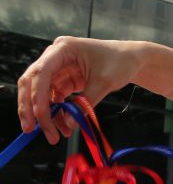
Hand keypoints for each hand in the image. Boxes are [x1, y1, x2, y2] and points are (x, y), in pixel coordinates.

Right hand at [17, 37, 144, 142]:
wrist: (131, 60)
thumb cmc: (120, 62)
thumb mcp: (105, 81)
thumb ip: (86, 102)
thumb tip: (69, 123)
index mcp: (63, 48)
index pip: (41, 72)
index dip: (36, 95)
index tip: (39, 116)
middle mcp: (55, 57)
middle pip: (32, 83)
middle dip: (30, 108)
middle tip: (30, 130)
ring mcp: (57, 70)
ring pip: (40, 94)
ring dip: (44, 115)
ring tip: (54, 135)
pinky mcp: (63, 81)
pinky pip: (53, 99)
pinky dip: (56, 114)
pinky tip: (63, 127)